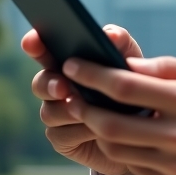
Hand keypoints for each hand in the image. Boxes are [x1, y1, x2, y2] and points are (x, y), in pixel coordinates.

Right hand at [23, 25, 147, 174]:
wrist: (143, 129)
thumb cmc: (132, 87)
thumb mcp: (130, 61)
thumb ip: (120, 42)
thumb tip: (110, 35)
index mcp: (68, 63)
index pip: (43, 50)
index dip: (34, 44)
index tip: (32, 40)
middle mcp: (57, 87)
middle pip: (39, 82)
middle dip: (49, 84)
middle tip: (63, 88)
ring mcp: (57, 114)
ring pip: (49, 112)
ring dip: (69, 111)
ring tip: (90, 111)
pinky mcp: (62, 139)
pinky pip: (61, 135)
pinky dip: (80, 131)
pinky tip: (96, 130)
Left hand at [60, 55, 175, 174]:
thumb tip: (132, 65)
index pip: (127, 86)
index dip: (92, 74)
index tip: (72, 64)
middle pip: (110, 123)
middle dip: (82, 105)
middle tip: (69, 94)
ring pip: (117, 149)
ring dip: (99, 130)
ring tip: (92, 115)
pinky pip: (137, 170)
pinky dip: (124, 152)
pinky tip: (124, 140)